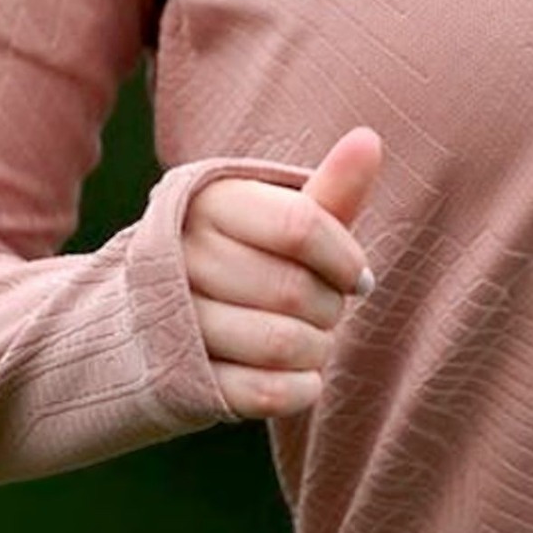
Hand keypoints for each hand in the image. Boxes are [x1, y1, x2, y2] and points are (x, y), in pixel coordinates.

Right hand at [181, 126, 383, 419]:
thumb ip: (330, 187)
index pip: (300, 227)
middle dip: (331, 307)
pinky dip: (300, 389)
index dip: (345, 259)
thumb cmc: (246, 256)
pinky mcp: (183, 382)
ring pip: (281, 344)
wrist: (162, 319)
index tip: (358, 277)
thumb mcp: (282, 216)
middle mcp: (183, 258)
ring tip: (312, 339)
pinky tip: (302, 377)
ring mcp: (176, 322)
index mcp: (210, 204)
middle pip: (293, 290)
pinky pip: (263, 394)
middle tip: (328, 308)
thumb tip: (370, 139)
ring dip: (318, 349)